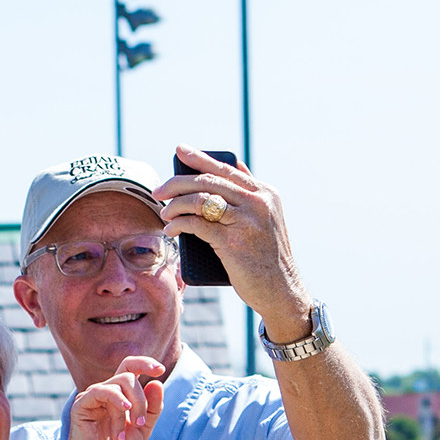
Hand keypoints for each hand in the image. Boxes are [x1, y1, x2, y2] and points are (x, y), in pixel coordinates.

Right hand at [67, 357, 165, 439]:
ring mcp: (92, 397)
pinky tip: (123, 413)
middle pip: (128, 376)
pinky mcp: (81, 404)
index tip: (161, 370)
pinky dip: (116, 401)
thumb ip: (152, 407)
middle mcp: (105, 392)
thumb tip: (157, 382)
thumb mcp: (143, 429)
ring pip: (119, 383)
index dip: (145, 363)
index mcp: (119, 395)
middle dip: (141, 399)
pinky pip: (101, 391)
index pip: (130, 368)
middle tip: (141, 423)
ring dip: (131, 406)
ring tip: (128, 429)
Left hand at [153, 145, 312, 342]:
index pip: (225, 169)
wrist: (281, 289)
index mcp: (265, 193)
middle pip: (208, 180)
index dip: (199, 157)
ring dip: (175, 205)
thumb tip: (233, 168)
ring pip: (200, 199)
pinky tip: (170, 229)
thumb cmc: (267, 257)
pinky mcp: (232, 242)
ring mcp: (245, 220)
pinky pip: (196, 224)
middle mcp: (257, 202)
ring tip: (164, 214)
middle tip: (158, 190)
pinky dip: (178, 224)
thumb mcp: (266, 219)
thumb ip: (250, 196)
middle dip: (177, 183)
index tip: (179, 150)